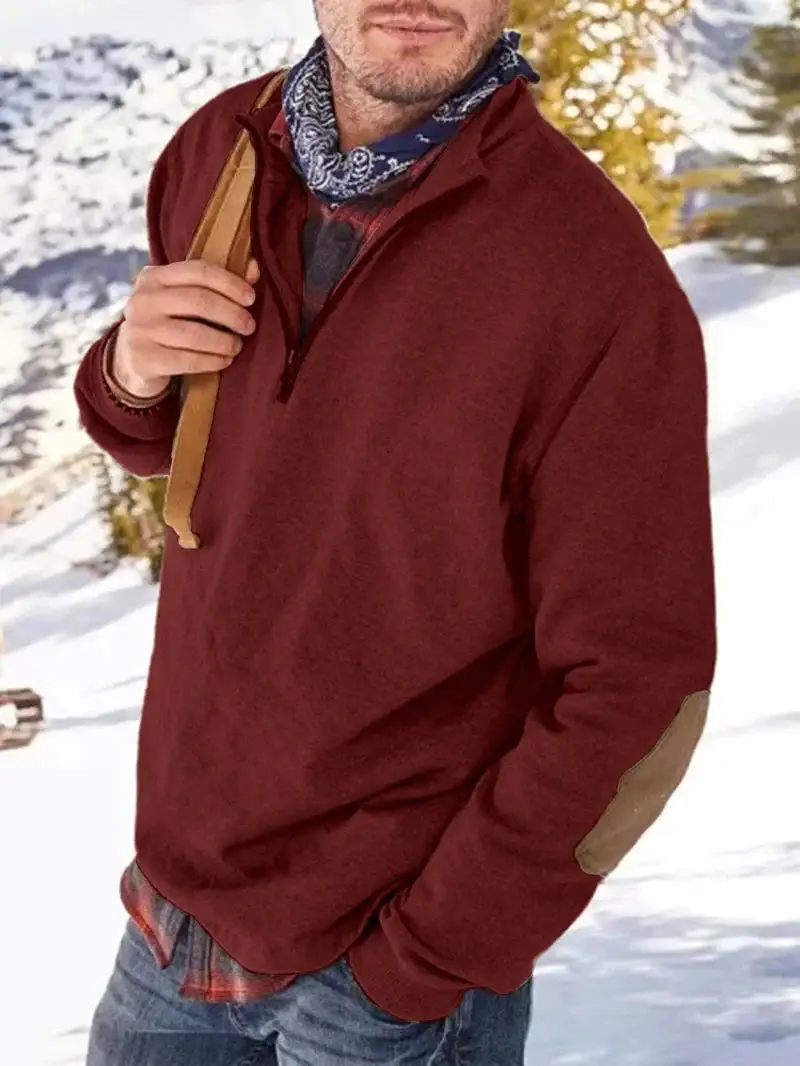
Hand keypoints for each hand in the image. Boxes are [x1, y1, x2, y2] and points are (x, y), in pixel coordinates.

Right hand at [111, 259, 260, 398]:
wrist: (132, 360)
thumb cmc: (167, 323)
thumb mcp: (182, 298)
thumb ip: (215, 284)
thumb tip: (255, 269)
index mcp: (153, 277)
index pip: (198, 271)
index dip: (230, 283)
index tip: (250, 298)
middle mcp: (143, 300)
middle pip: (199, 301)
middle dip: (232, 314)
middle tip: (249, 326)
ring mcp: (140, 330)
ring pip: (195, 334)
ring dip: (224, 341)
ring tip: (237, 346)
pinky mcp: (145, 359)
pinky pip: (188, 360)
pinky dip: (213, 361)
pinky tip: (224, 361)